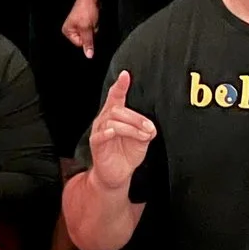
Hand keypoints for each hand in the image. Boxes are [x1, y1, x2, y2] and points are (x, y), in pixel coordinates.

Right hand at [61, 0, 99, 56]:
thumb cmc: (86, 11)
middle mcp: (71, 29)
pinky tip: (94, 19)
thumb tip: (89, 56)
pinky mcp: (84, 22)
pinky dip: (95, 25)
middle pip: (85, 40)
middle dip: (91, 33)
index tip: (88, 28)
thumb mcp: (87, 29)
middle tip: (90, 23)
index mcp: (67, 31)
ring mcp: (78, 25)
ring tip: (92, 20)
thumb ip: (88, 43)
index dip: (87, 38)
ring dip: (94, 29)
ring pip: (90, 35)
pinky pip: (92, 29)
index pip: (80, 44)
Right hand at [84, 72, 155, 192]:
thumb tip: (151, 128)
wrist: (117, 175)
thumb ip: (145, 130)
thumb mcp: (141, 140)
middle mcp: (105, 120)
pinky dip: (107, 132)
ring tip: (144, 136)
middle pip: (118, 110)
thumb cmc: (126, 154)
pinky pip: (100, 135)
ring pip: (113, 122)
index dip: (120, 86)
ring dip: (131, 128)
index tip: (126, 74)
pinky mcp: (97, 144)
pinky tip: (114, 132)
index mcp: (115, 115)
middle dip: (136, 118)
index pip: (116, 97)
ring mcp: (100, 132)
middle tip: (150, 129)